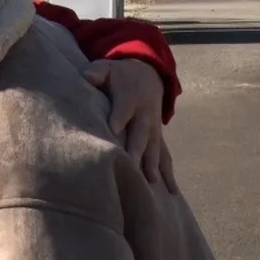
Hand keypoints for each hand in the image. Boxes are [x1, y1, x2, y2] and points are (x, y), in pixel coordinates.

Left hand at [84, 58, 177, 192]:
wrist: (149, 74)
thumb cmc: (120, 75)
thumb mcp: (107, 67)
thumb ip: (97, 72)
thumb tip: (88, 77)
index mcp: (130, 97)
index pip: (123, 110)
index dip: (118, 120)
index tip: (113, 132)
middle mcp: (145, 114)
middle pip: (140, 134)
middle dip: (137, 151)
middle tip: (132, 168)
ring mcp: (154, 128)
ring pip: (155, 148)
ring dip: (153, 165)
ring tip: (152, 183)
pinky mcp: (158, 137)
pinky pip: (165, 156)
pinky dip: (168, 173)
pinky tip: (171, 192)